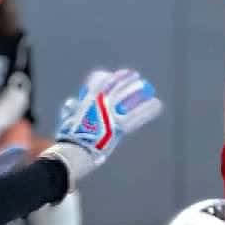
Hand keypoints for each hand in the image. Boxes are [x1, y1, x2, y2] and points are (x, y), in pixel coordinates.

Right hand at [46, 68, 162, 179]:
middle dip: (127, 79)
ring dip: (138, 90)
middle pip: (117, 84)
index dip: (112, 77)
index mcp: (88, 99)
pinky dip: (148, 109)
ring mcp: (110, 113)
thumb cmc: (70, 137)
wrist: (76, 150)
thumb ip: (70, 109)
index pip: (100, 80)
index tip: (119, 74)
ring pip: (128, 96)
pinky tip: (156, 104)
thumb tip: (71, 103)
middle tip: (136, 77)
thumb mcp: (68, 119)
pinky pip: (137, 115)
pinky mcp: (119, 126)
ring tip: (148, 88)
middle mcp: (100, 102)